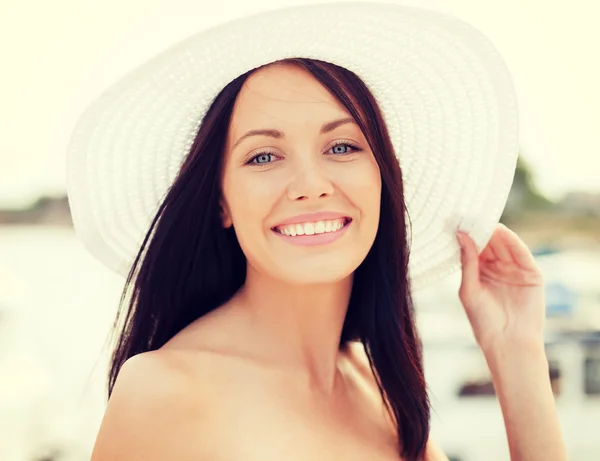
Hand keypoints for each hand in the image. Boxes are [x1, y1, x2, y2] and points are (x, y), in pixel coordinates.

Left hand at [456, 223, 545, 354]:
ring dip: (496, 233)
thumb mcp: (469, 288)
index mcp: (480, 273)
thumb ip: (467, 262)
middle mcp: (497, 269)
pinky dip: (513, 242)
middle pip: (490, 244)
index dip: (468, 235)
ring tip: (485, 220)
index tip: (458, 220)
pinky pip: (521, 254)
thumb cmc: (483, 321)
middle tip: (471, 214)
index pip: (475, 249)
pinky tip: (502, 232)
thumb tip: (461, 235)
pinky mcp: (531, 275)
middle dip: (481, 230)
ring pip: (505, 246)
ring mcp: (515, 271)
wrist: (508, 343)